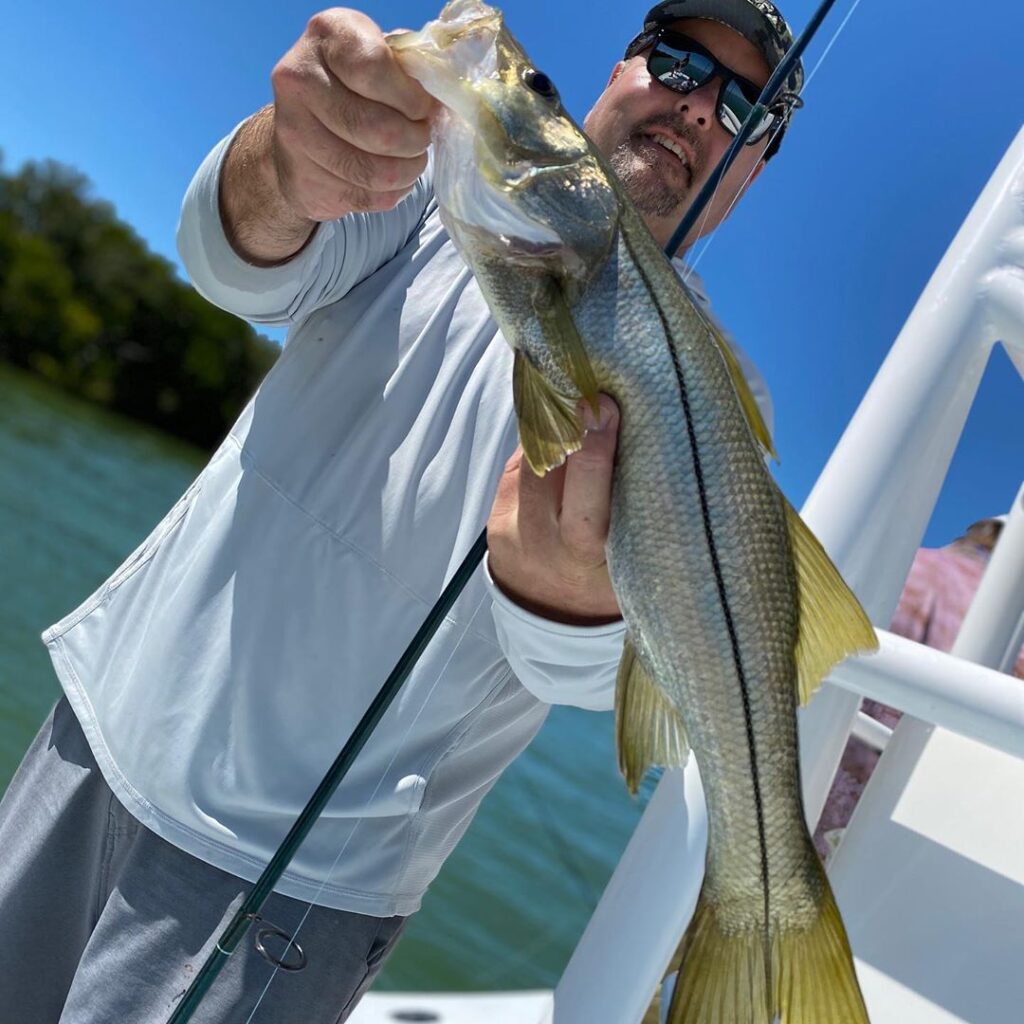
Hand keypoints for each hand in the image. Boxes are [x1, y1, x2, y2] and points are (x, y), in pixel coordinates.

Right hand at [269, 8, 437, 220]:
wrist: (302, 124)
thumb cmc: (355, 83)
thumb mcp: (380, 55)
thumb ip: (408, 70)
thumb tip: (441, 101)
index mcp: (328, 35)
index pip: (375, 69)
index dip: (410, 97)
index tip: (424, 108)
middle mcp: (300, 80)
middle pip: (378, 129)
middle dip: (415, 141)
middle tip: (423, 139)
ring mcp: (294, 132)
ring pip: (372, 172)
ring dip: (407, 172)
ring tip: (413, 161)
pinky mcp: (302, 178)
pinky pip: (363, 197)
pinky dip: (390, 194)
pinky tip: (394, 180)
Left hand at [487, 395, 621, 625]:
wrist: (553, 618)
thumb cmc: (610, 582)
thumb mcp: (633, 559)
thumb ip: (633, 510)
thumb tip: (636, 439)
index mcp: (586, 560)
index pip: (586, 503)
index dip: (593, 453)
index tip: (605, 408)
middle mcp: (542, 543)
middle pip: (546, 471)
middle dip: (566, 423)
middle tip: (587, 384)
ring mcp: (511, 529)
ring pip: (528, 464)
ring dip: (552, 426)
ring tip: (573, 389)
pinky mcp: (494, 516)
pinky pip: (520, 469)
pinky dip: (541, 444)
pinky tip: (558, 419)